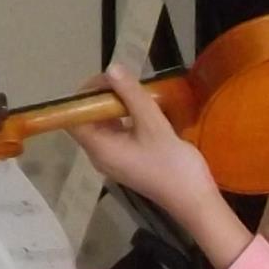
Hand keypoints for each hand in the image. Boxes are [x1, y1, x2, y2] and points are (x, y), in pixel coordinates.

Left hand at [62, 67, 250, 268]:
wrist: (194, 200)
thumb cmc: (172, 165)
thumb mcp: (153, 125)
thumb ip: (131, 95)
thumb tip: (112, 68)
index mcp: (100, 149)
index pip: (74, 119)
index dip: (83, 97)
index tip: (106, 80)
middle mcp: (101, 155)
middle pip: (89, 121)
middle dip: (102, 98)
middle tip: (125, 82)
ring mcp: (116, 160)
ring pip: (105, 127)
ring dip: (116, 107)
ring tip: (136, 91)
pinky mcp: (130, 161)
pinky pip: (119, 134)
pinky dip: (126, 118)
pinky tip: (144, 109)